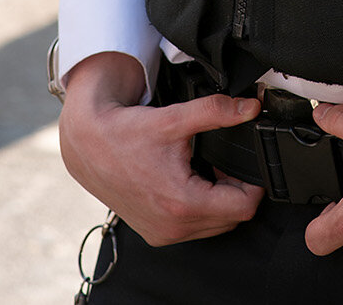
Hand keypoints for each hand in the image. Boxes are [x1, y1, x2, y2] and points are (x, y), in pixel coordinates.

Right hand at [59, 52, 263, 246]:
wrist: (88, 144)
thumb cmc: (126, 133)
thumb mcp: (175, 119)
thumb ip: (217, 111)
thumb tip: (250, 107)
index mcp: (182, 203)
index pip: (244, 207)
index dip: (254, 183)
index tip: (248, 163)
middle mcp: (173, 227)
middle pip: (232, 218)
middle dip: (236, 190)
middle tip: (225, 163)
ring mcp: (163, 234)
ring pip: (214, 226)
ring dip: (219, 201)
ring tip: (207, 170)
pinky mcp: (155, 233)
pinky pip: (193, 229)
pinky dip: (200, 208)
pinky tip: (190, 181)